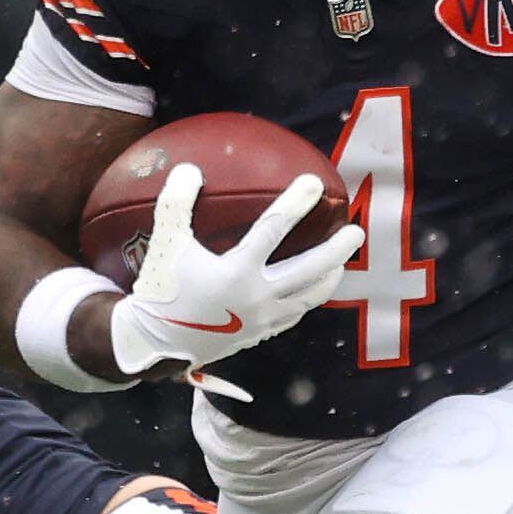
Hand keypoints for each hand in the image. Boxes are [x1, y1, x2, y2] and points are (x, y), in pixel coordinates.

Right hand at [109, 166, 363, 383]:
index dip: (295, 204)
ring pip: (308, 298)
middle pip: (309, 270)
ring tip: (342, 264)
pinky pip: (292, 316)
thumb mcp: (165, 244)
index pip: (273, 230)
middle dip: (336, 249)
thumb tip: (190, 168)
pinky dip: (306, 301)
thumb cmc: (160, 290)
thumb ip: (176, 204)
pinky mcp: (258, 335)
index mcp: (236, 272)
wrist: (155, 345)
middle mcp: (257, 297)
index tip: (315, 184)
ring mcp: (262, 319)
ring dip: (329, 279)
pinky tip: (310, 292)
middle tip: (357, 230)